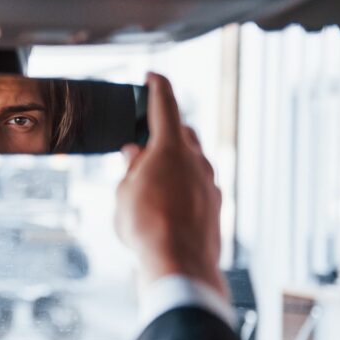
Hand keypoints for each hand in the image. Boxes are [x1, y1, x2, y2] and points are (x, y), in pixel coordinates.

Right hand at [114, 73, 227, 299]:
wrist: (179, 263)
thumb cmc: (145, 227)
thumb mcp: (124, 193)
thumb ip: (131, 168)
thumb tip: (135, 152)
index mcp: (170, 148)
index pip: (165, 105)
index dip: (157, 86)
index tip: (152, 76)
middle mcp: (196, 160)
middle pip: (183, 132)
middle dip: (166, 129)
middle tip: (145, 136)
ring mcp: (209, 182)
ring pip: (193, 159)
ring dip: (174, 160)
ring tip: (151, 176)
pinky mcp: (215, 204)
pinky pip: (198, 183)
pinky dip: (183, 183)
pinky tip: (167, 201)